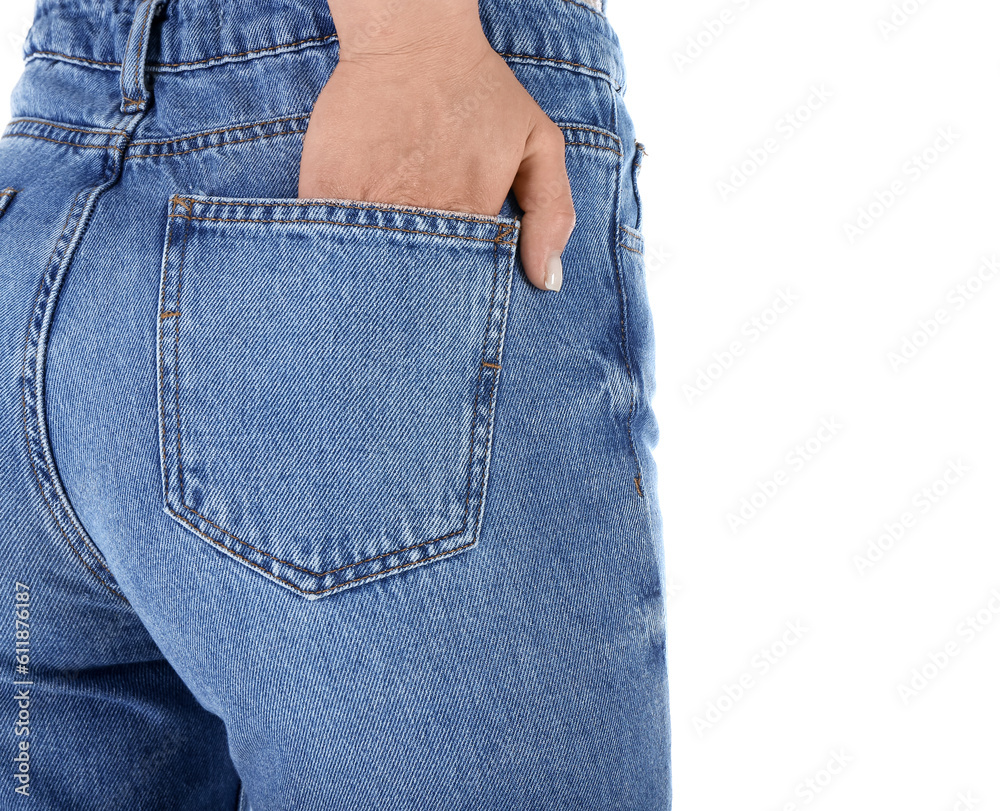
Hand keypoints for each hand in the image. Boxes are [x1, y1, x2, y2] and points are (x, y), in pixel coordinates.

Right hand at [297, 14, 574, 290]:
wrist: (411, 38)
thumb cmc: (477, 90)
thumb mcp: (538, 142)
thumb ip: (552, 212)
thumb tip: (547, 281)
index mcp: (470, 216)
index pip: (465, 287)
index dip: (459, 303)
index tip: (453, 311)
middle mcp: (418, 215)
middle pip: (415, 287)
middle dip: (415, 304)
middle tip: (414, 318)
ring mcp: (367, 203)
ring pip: (368, 270)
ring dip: (373, 284)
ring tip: (376, 293)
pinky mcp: (324, 189)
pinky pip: (325, 243)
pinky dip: (332, 258)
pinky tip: (342, 260)